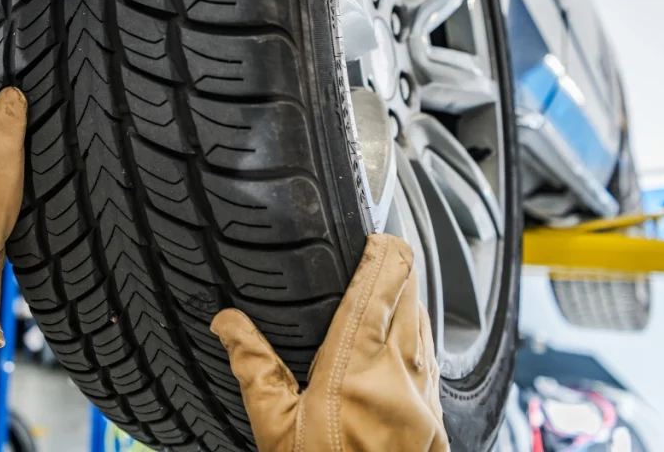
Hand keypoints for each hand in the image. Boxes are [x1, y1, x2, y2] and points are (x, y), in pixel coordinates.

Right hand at [210, 234, 447, 451]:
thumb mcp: (274, 428)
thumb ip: (254, 366)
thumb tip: (228, 323)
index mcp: (356, 370)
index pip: (382, 287)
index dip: (385, 251)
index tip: (376, 235)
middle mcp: (401, 379)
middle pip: (414, 299)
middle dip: (401, 269)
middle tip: (383, 250)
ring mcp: (425, 402)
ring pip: (428, 329)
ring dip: (414, 300)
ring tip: (396, 284)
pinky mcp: (435, 423)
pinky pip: (433, 363)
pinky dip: (421, 338)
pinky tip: (409, 342)